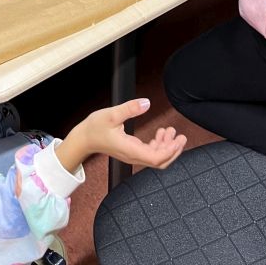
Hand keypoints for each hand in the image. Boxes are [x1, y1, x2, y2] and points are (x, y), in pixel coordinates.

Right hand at [58, 99, 185, 173]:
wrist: (84, 138)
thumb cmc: (95, 128)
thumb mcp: (112, 114)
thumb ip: (130, 108)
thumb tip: (146, 103)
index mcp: (130, 149)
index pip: (156, 158)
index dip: (170, 151)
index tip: (178, 140)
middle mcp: (133, 155)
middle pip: (159, 161)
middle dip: (173, 150)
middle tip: (181, 136)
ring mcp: (132, 154)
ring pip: (155, 157)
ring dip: (166, 146)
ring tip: (171, 131)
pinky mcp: (131, 151)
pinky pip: (149, 153)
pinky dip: (158, 145)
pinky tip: (159, 134)